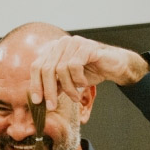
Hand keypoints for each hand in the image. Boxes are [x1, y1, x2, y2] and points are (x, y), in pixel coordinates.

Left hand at [29, 35, 149, 108]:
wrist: (114, 67)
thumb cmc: (90, 72)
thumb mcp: (67, 81)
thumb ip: (53, 85)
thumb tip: (39, 98)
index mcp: (53, 49)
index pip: (36, 67)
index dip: (35, 85)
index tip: (37, 101)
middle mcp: (61, 43)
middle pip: (46, 69)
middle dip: (48, 91)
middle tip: (52, 106)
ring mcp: (73, 42)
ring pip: (60, 69)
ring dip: (68, 87)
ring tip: (75, 96)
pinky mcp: (86, 46)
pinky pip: (74, 66)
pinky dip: (78, 79)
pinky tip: (84, 83)